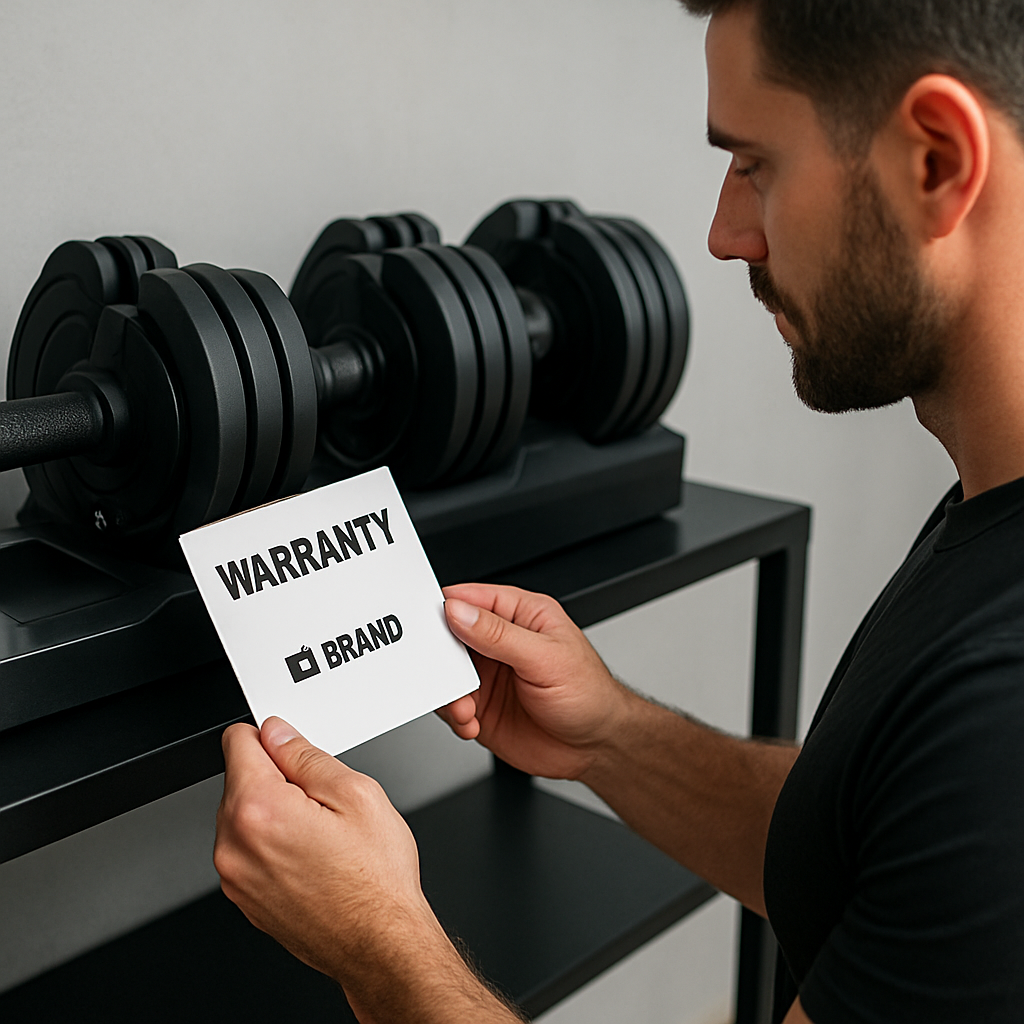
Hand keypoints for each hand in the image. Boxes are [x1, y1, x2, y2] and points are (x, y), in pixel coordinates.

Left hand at [216, 720, 522, 1022]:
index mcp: (259, 810)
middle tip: (323, 802)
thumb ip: (307, 756)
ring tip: (321, 835)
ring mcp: (235, 877)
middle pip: (240, 779)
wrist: (379, 945)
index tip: (294, 751)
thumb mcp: (357, 794)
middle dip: (276, 779)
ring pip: (244, 815)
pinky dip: (274, 844)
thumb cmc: (375, 881)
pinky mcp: (243, 898)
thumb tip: (278, 734)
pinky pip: (250, 850)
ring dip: (275, 812)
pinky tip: (312, 857)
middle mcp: (235, 845)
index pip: (238, 740)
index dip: (273, 738)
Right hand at [440, 583, 632, 779]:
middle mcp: (501, 642)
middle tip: (449, 676)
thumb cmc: (590, 694)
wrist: (597, 747)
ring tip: (466, 708)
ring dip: (450, 694)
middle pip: (451, 637)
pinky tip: (473, 724)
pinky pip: (452, 706)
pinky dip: (455, 717)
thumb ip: (498, 634)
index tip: (430, 626)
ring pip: (447, 674)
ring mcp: (490, 675)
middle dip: (444, 659)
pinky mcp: (482, 707)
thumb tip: (460, 612)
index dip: (446, 608)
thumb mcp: (546, 657)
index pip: (471, 599)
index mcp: (521, 614)